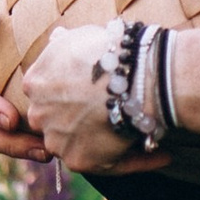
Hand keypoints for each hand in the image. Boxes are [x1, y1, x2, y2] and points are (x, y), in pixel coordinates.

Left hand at [21, 21, 147, 176]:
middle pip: (58, 121)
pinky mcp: (79, 161)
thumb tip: (59, 38)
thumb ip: (64, 43)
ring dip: (107, 143)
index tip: (96, 92)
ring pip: (82, 145)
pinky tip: (163, 155)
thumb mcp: (79, 35)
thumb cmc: (108, 50)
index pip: (49, 94)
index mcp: (35, 83)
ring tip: (141, 136)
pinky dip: (139, 160)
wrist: (130, 73)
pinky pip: (113, 165)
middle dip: (80, 120)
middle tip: (113, 114)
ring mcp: (57, 140)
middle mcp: (39, 115)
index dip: (73, 93)